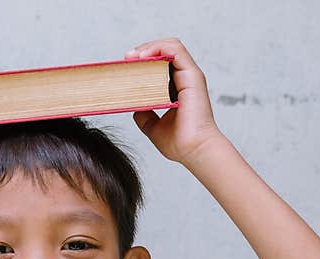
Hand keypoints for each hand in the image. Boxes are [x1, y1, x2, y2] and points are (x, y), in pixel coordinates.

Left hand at [124, 38, 223, 164]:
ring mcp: (189, 75)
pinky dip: (158, 48)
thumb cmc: (180, 143)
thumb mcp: (153, 127)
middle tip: (126, 59)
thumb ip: (145, 116)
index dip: (143, 61)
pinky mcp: (192, 75)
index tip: (126, 67)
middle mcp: (184, 79)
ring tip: (133, 56)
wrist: (193, 151)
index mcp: (177, 88)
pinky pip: (176, 50)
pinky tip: (143, 56)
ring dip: (149, 47)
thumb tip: (134, 108)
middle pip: (164, 51)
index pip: (161, 63)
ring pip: (170, 46)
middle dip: (143, 51)